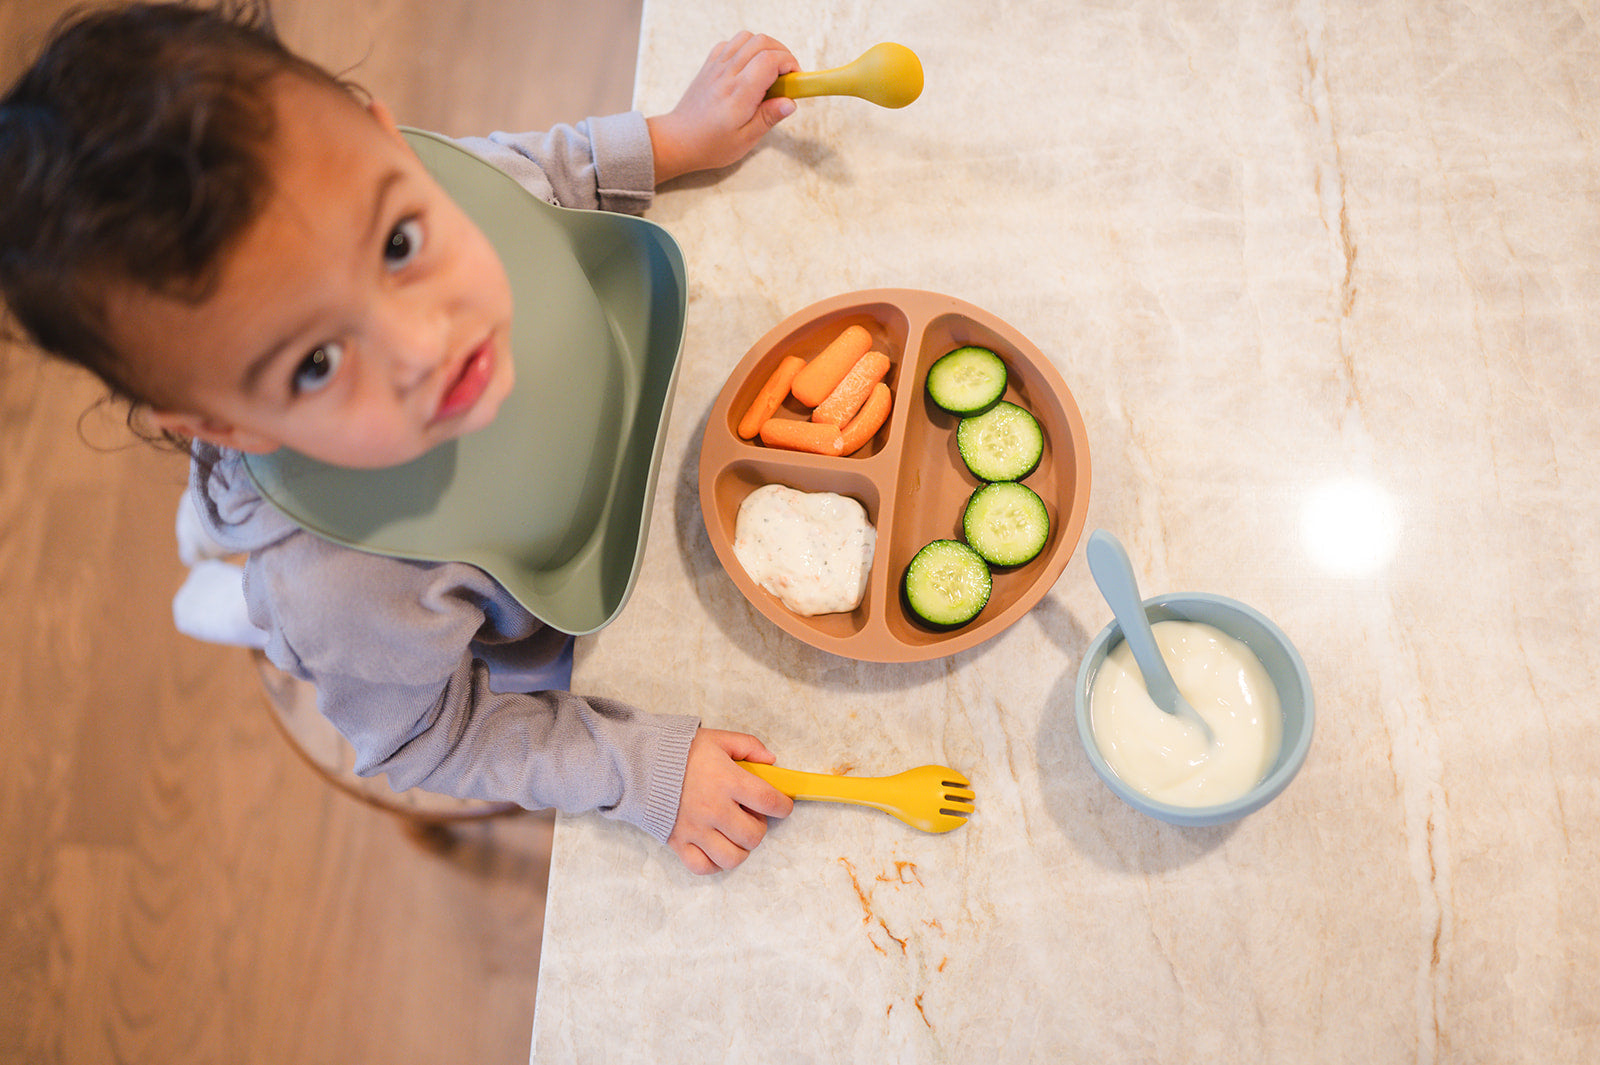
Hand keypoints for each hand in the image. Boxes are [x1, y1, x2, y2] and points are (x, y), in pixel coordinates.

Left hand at [646, 31, 799, 184]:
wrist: (678, 140)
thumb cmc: (711, 144)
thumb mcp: (746, 139)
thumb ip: (769, 117)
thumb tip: (791, 102)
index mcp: (739, 93)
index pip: (770, 60)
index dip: (789, 63)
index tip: (795, 79)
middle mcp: (728, 74)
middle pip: (762, 42)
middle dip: (782, 53)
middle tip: (786, 75)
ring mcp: (716, 66)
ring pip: (747, 38)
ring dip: (764, 48)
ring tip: (769, 70)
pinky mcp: (709, 65)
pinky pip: (731, 44)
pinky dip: (746, 49)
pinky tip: (748, 68)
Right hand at [667, 728, 793, 874]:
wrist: (638, 764)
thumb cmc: (679, 751)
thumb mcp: (717, 739)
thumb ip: (748, 746)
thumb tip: (771, 762)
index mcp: (727, 780)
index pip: (768, 801)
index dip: (783, 806)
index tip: (782, 805)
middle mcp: (714, 809)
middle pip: (754, 835)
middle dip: (759, 827)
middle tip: (750, 816)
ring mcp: (696, 829)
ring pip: (732, 858)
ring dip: (740, 848)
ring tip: (734, 834)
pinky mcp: (678, 842)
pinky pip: (703, 867)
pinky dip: (714, 863)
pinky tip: (715, 848)